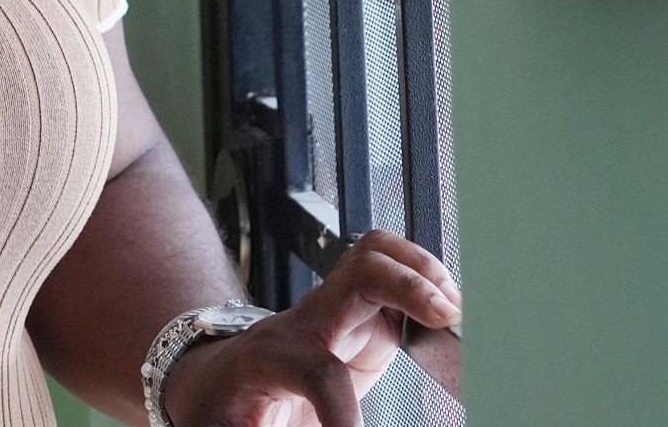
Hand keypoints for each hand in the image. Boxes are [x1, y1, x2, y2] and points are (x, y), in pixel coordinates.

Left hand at [160, 231, 460, 426]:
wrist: (212, 381)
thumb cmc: (218, 406)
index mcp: (269, 354)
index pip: (320, 371)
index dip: (344, 414)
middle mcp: (305, 320)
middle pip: (359, 273)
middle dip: (408, 286)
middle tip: (447, 318)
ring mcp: (333, 311)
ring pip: (376, 256)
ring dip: (420, 270)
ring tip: (455, 309)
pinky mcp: (358, 319)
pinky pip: (391, 278)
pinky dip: (425, 285)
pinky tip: (447, 316)